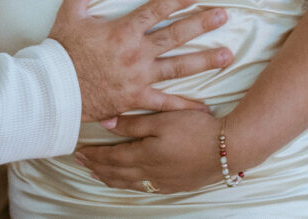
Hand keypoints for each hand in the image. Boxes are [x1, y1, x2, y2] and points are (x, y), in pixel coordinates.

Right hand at [49, 0, 231, 121]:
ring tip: (227, 55)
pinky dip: (185, 106)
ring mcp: (139, 77)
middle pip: (175, 36)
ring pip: (178, 67)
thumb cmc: (61, 50)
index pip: (155, 10)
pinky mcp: (136, 98)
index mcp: (122, 31)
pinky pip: (165, 103)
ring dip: (204, 60)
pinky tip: (205, 108)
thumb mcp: (69, 14)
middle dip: (201, 24)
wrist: (54, 88)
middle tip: (224, 16)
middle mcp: (136, 53)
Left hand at [75, 110, 225, 193]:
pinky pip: (145, 189)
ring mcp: (164, 182)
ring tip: (98, 174)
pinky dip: (130, 185)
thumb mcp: (162, 119)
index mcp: (145, 155)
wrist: (229, 148)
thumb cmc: (196, 129)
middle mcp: (151, 173)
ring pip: (129, 183)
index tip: (78, 151)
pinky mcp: (176, 185)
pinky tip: (129, 183)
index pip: (111, 158)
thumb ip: (132, 123)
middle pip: (116, 173)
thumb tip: (105, 124)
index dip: (94, 155)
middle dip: (97, 167)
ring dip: (111, 178)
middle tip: (81, 162)